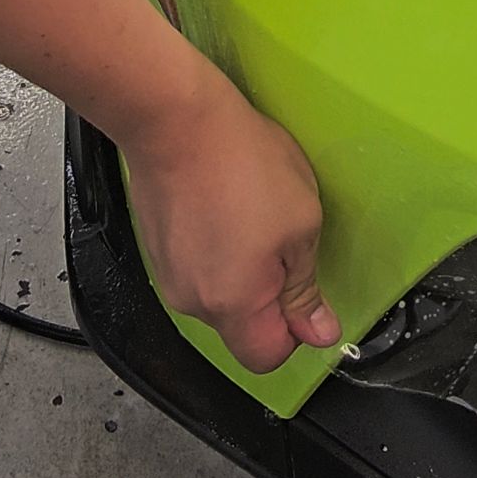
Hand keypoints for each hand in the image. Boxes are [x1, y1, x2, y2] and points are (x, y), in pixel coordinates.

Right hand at [122, 60, 337, 372]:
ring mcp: (169, 274)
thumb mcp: (301, 225)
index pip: (267, 357)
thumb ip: (307, 290)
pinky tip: (226, 205)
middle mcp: (193, 301)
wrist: (176, 120)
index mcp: (233, 306)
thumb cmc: (242, 165)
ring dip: (241, 269)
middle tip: (282, 241)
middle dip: (268, 295)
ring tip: (251, 213)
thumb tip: (320, 332)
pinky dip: (215, 248)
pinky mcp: (156, 246)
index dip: (295, 331)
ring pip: (219, 294)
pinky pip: (197, 266)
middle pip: (241, 326)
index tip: (306, 293)